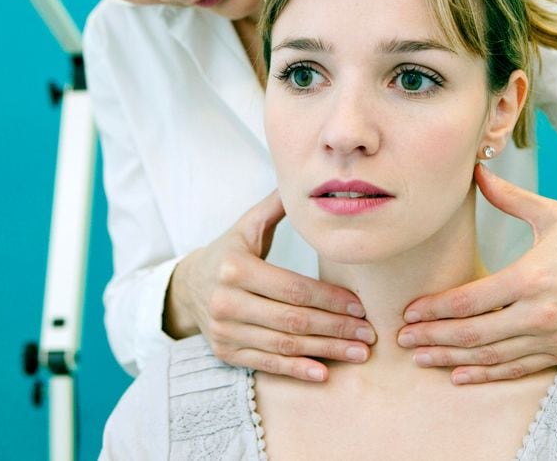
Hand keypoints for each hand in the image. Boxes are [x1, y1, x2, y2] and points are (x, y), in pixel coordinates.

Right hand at [165, 191, 375, 380]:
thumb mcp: (246, 226)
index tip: (360, 306)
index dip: (330, 299)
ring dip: (325, 351)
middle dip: (336, 328)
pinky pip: (266, 364)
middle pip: (292, 320)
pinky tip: (323, 373)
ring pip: (284, 345)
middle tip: (369, 334)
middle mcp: (227, 302)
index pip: (293, 288)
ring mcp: (224, 331)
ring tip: (359, 353)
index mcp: (235, 268)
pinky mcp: (225, 352)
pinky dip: (296, 371)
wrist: (188, 285)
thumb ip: (277, 207)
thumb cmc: (229, 252)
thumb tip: (308, 182)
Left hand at [397, 164, 556, 383]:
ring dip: (452, 359)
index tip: (409, 312)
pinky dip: (487, 374)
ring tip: (421, 358)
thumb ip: (509, 197)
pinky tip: (462, 374)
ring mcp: (554, 337)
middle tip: (402, 339)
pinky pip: (519, 369)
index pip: (470, 300)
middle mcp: (540, 313)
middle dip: (433, 338)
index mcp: (532, 277)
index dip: (435, 309)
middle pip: (473, 333)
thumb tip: (476, 170)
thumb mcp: (552, 213)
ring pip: (492, 356)